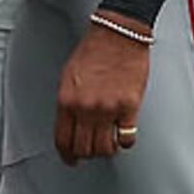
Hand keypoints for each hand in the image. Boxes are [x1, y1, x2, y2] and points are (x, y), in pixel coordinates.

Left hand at [52, 22, 148, 162]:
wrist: (118, 33)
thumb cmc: (94, 50)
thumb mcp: (68, 76)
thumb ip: (69, 102)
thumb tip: (71, 124)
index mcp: (67, 100)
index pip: (63, 139)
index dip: (67, 155)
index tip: (71, 160)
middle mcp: (86, 107)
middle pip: (84, 148)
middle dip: (87, 154)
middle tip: (91, 153)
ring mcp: (108, 109)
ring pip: (105, 148)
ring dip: (106, 150)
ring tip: (108, 144)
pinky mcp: (130, 107)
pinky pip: (127, 138)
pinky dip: (125, 142)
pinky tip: (124, 136)